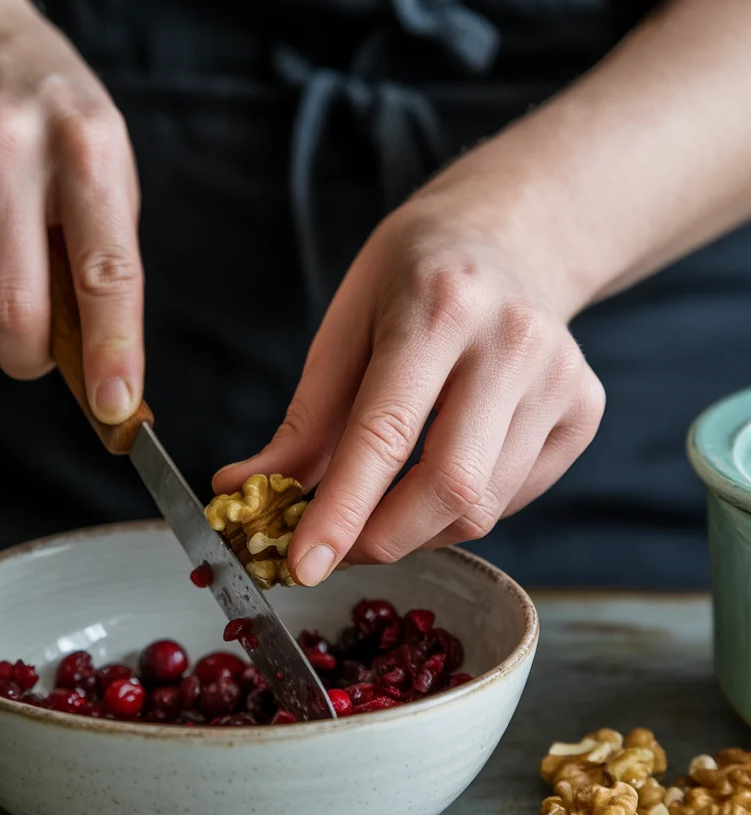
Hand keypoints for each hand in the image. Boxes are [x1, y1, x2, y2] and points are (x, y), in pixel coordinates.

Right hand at [0, 1, 142, 421]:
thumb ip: (105, 258)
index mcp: (85, 145)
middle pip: (14, 306)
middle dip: (31, 359)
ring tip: (11, 296)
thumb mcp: (108, 167)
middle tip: (42, 358)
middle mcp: (9, 146)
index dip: (111, 350)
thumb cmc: (54, 119)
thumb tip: (98, 360)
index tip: (116, 405)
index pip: (103, 271)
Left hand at [213, 196, 605, 585]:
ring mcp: (562, 377)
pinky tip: (439, 475)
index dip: (342, 513)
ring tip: (381, 510)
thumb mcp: (344, 329)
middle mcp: (513, 341)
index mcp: (438, 307)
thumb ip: (302, 422)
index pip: (385, 434)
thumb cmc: (413, 280)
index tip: (303, 566)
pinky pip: (513, 499)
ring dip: (418, 532)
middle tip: (337, 549)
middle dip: (382, 540)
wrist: (512, 236)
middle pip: (451, 487)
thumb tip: (241, 491)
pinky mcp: (585, 410)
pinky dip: (461, 512)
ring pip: (485, 506)